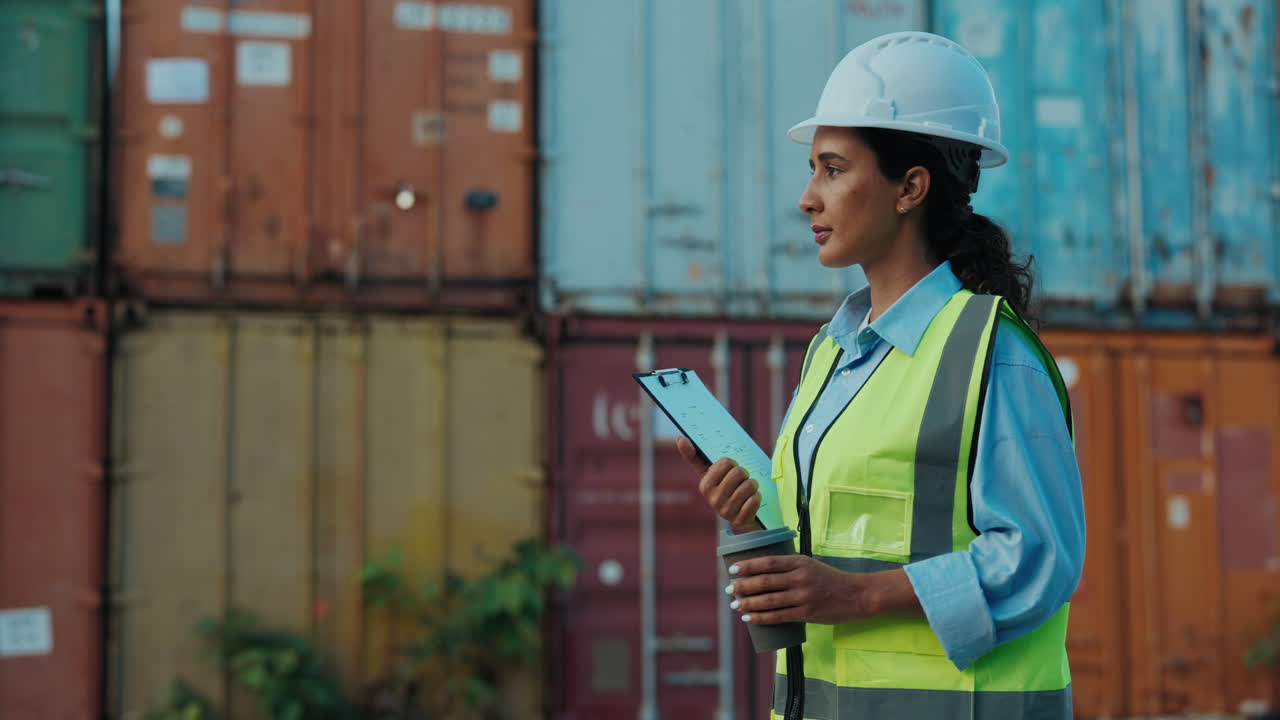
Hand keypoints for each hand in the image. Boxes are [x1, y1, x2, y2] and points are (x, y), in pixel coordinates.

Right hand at [676, 437, 764, 532]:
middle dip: (745, 473)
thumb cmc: (726, 486)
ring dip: (753, 485)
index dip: (732, 463)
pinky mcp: (739, 521)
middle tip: (742, 479)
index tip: (730, 467)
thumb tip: (680, 438)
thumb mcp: (712, 472)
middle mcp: (713, 500)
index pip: (725, 462)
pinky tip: (752, 500)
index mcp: (705, 485)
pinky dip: (757, 498)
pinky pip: (754, 500)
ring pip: (749, 486)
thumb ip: (695, 455)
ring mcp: (726, 511)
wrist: (741, 513)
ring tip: (748, 490)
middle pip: (739, 472)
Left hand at [725, 555, 878, 625]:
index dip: (748, 566)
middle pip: (765, 582)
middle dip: (743, 586)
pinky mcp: (807, 614)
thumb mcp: (810, 565)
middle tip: (730, 589)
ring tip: (735, 605)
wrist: (857, 595)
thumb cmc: (830, 579)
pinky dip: (761, 618)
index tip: (733, 569)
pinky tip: (750, 618)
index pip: (768, 562)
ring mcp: (804, 596)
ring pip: (769, 600)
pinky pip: (779, 616)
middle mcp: (800, 578)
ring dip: (748, 603)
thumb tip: (760, 572)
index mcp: (800, 562)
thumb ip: (789, 567)